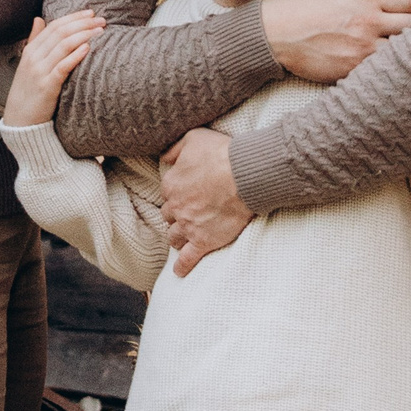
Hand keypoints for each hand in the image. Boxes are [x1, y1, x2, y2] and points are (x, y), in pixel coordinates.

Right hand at [3, 11, 103, 126]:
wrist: (20, 121)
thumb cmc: (28, 91)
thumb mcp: (28, 64)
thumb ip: (35, 40)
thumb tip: (39, 18)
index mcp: (31, 50)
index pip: (54, 26)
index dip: (73, 17)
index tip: (91, 13)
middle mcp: (34, 57)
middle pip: (60, 32)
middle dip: (83, 23)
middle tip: (101, 20)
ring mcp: (39, 71)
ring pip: (63, 45)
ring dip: (84, 35)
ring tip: (100, 31)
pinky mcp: (47, 87)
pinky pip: (62, 66)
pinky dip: (75, 55)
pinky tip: (88, 48)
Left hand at [159, 128, 251, 276]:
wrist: (245, 175)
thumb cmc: (222, 153)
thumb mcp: (193, 138)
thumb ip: (174, 149)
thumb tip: (165, 158)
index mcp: (171, 184)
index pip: (167, 194)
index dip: (177, 194)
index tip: (187, 194)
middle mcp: (176, 207)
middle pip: (169, 216)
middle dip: (177, 215)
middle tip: (189, 214)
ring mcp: (189, 226)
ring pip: (174, 237)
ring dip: (178, 237)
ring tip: (184, 238)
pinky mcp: (204, 242)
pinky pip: (187, 259)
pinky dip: (182, 266)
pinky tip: (179, 271)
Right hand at [261, 0, 410, 82]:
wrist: (275, 32)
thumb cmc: (302, 3)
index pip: (409, 1)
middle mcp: (369, 22)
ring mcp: (363, 48)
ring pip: (403, 49)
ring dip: (405, 47)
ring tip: (402, 46)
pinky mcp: (355, 68)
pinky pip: (384, 68)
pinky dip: (388, 64)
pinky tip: (386, 61)